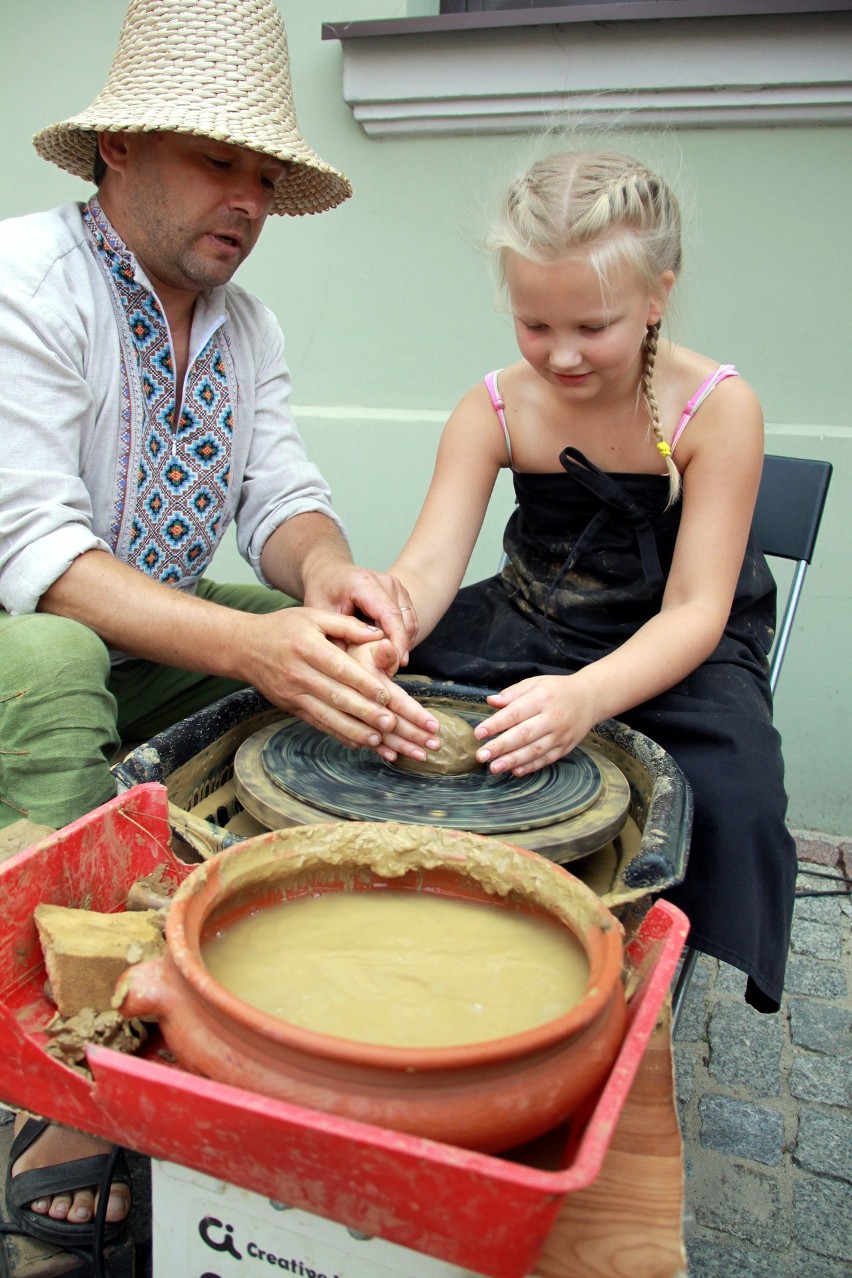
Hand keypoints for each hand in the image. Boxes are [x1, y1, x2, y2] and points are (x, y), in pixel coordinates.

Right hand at [238, 607, 436, 751]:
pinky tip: (356, 742)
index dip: (364, 683)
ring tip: (377, 739)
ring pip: (327, 715)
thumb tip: (379, 633)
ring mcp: (293, 693)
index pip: (340, 669)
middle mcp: (299, 674)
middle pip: (336, 696)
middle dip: (365, 712)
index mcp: (308, 648)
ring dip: (353, 730)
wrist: (244, 647)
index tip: (387, 695)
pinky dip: (337, 734)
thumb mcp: (312, 616)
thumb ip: (346, 625)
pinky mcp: (290, 707)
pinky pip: (317, 723)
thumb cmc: (283, 627)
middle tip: (390, 724)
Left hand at [303, 564, 417, 666]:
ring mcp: (396, 586)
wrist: (328, 572)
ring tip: (385, 662)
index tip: (397, 663)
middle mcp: (386, 582)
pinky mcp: (400, 594)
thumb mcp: (321, 615)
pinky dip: (401, 638)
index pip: (389, 615)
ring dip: (401, 644)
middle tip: (388, 670)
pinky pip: (408, 621)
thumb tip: (358, 666)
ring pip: (409, 623)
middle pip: (403, 621)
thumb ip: (339, 638)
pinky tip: (387, 650)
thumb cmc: (322, 592)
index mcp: (364, 584)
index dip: (396, 641)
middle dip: (399, 648)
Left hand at [472, 675, 596, 775]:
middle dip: (500, 747)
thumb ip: (512, 693)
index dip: (496, 724)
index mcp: (542, 698)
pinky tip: (515, 771)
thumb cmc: (557, 690)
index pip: (515, 713)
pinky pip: (546, 759)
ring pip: (534, 750)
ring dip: (513, 761)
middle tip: (481, 756)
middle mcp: (552, 718)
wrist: (590, 698)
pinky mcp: (565, 747)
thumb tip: (490, 701)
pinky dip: (531, 766)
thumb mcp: (535, 683)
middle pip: (523, 735)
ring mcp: (560, 735)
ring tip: (494, 768)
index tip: (478, 733)